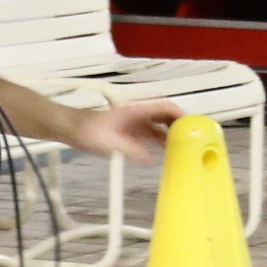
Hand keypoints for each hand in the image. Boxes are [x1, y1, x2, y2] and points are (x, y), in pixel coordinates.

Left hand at [64, 98, 184, 160]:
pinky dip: (161, 139)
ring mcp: (135, 122)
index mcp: (136, 111)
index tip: (192, 123)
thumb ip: (131, 150)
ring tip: (183, 144)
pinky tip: (164, 150)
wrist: (74, 130)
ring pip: (160, 124)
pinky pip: (151, 133)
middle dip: (180, 123)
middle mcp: (138, 114)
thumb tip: (149, 159)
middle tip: (193, 135)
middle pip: (166, 114)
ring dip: (171, 132)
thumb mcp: (110, 143)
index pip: (165, 107)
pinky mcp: (131, 130)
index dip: (180, 113)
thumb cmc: (88, 131)